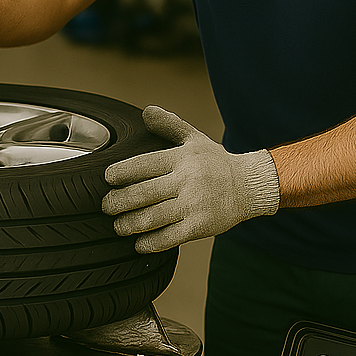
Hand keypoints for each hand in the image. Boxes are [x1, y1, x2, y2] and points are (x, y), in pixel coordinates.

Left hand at [102, 106, 279, 252]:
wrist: (249, 185)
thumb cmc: (216, 162)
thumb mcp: (194, 138)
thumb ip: (169, 125)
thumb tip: (146, 111)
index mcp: (182, 158)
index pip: (144, 164)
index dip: (122, 172)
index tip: (107, 178)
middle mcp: (186, 180)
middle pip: (143, 193)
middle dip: (118, 202)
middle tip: (106, 206)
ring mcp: (193, 204)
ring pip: (153, 217)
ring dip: (129, 224)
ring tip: (118, 226)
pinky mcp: (200, 226)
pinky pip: (170, 237)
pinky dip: (150, 243)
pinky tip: (138, 244)